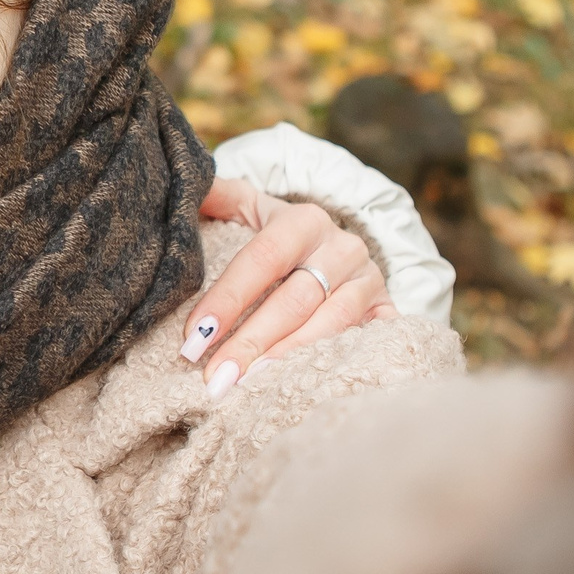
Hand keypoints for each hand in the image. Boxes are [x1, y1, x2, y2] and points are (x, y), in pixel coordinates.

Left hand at [180, 177, 396, 397]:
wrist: (338, 252)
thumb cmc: (278, 237)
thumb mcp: (249, 209)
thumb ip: (217, 197)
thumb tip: (186, 188)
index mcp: (303, 220)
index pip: (262, 259)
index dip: (228, 299)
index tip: (194, 337)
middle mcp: (342, 247)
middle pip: (295, 299)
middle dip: (252, 341)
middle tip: (216, 376)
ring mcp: (369, 280)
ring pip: (331, 322)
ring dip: (289, 356)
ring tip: (251, 385)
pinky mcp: (387, 311)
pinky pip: (368, 339)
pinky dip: (338, 361)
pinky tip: (305, 385)